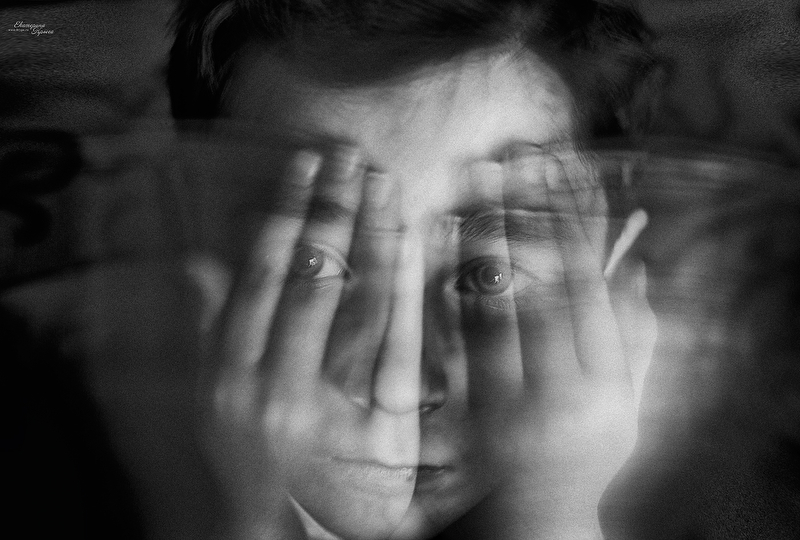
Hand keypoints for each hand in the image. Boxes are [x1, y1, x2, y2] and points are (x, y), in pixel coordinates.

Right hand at [194, 146, 413, 538]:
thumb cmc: (252, 464)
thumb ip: (211, 329)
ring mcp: (323, 409)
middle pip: (309, 277)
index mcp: (226, 372)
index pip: (260, 273)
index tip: (306, 163)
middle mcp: (268, 386)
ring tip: (384, 181)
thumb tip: (197, 264)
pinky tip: (414, 241)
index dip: (286, 213)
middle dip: (332, 208)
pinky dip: (404, 288)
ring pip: (354, 301)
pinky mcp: (375, 430)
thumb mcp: (217, 399)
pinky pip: (395, 346)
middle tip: (353, 153)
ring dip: (370, 234)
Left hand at [461, 147, 640, 539]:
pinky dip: (449, 281)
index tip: (567, 167)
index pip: (594, 284)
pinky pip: (456, 337)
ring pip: (497, 302)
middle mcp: (563, 388)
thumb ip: (639, 339)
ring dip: (486, 234)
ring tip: (475, 178)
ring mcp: (513, 399)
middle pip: (545, 282)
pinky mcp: (468, 410)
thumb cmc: (590, 453)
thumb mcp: (630, 404)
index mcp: (609, 382)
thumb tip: (635, 266)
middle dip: (532, 213)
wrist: (537, 517)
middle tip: (513, 154)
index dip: (582, 221)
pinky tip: (439, 238)